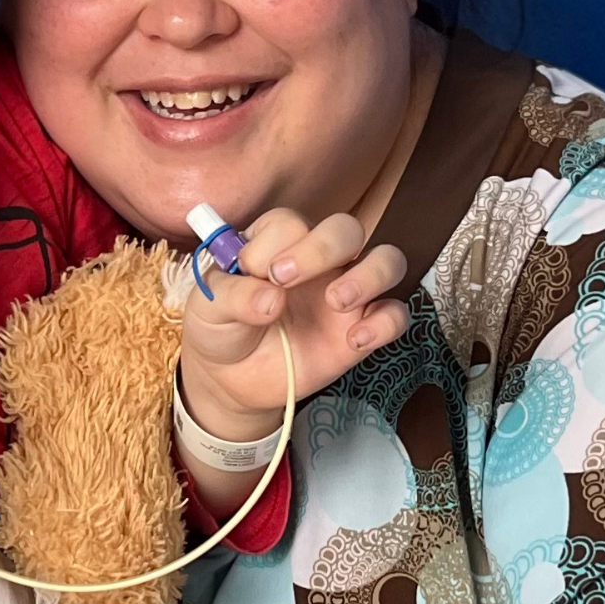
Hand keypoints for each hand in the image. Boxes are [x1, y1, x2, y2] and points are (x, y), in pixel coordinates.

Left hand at [179, 210, 408, 443]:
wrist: (232, 380)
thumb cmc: (221, 328)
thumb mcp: (208, 310)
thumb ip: (233, 296)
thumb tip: (271, 298)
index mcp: (277, 242)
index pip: (290, 223)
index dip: (272, 244)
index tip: (251, 271)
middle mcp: (318, 259)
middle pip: (346, 228)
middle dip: (322, 247)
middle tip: (285, 279)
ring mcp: (345, 291)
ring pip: (387, 260)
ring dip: (368, 275)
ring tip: (336, 301)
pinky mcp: (361, 328)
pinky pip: (395, 315)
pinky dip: (385, 323)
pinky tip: (354, 341)